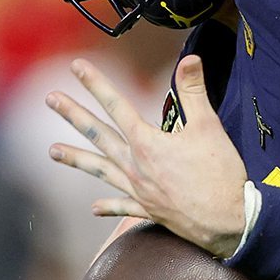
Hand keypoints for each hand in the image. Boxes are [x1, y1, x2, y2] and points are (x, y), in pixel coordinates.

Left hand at [47, 56, 246, 256]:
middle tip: (51, 100)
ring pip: (101, 170)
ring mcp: (140, 190)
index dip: (96, 84)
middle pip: (99, 135)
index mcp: (147, 143)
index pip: (117, 105)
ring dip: (76, 159)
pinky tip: (95, 207)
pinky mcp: (150, 210)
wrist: (229, 220)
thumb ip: (194, 92)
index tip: (76, 66)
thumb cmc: (220, 174)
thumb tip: (190, 59)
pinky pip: (123, 207)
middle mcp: (136, 166)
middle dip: (74, 115)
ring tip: (53, 152)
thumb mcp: (209, 127)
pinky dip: (108, 206)